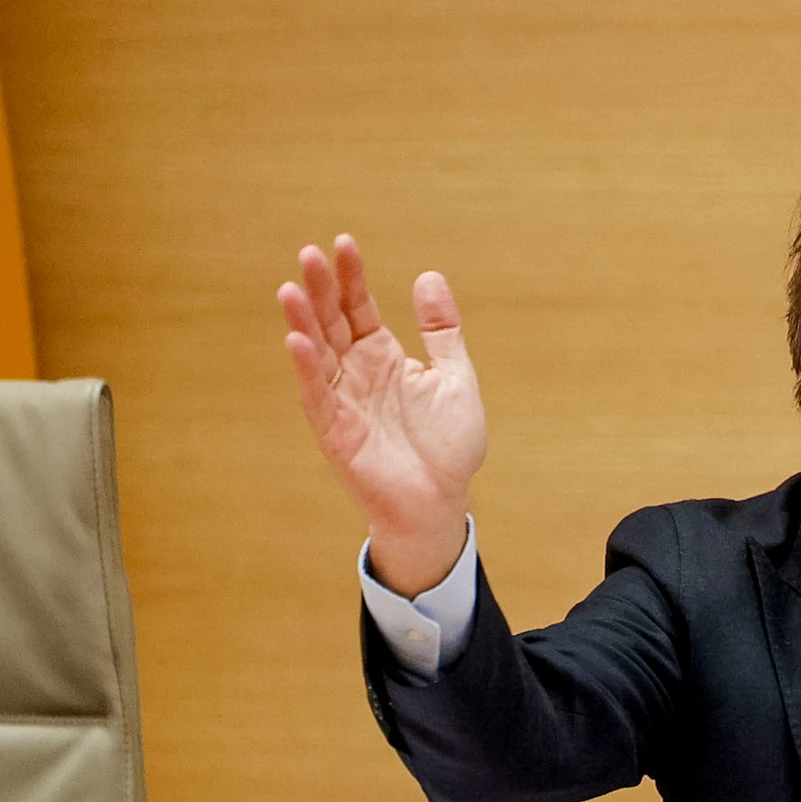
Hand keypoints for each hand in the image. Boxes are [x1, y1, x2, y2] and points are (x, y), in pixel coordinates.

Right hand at [277, 234, 486, 594]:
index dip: (351, 276)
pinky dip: (308, 368)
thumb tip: (429, 275)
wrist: (442, 502)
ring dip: (303, 322)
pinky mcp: (336, 431)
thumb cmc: (448, 445)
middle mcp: (357, 373)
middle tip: (308, 254)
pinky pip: (318, 394)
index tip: (344, 243)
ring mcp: (343, 400)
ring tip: (289, 289)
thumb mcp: (454, 377)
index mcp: (383, 356)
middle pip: (332, 322)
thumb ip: (442, 330)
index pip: (359, 306)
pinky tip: (298, 340)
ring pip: (316, 353)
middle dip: (319, 289)